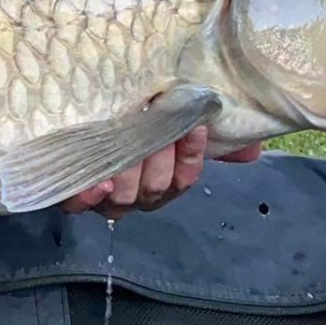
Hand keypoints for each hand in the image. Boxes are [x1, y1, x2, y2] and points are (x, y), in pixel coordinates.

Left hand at [58, 129, 264, 218]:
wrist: (73, 119)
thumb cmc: (127, 121)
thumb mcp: (168, 124)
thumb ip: (208, 136)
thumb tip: (253, 149)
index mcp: (160, 181)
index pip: (183, 179)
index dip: (190, 157)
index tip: (194, 127)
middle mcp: (134, 194)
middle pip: (154, 189)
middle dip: (157, 158)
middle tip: (153, 125)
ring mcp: (103, 197)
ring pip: (124, 198)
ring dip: (128, 172)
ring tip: (125, 143)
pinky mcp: (72, 193)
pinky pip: (80, 205)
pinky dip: (89, 195)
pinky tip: (97, 181)